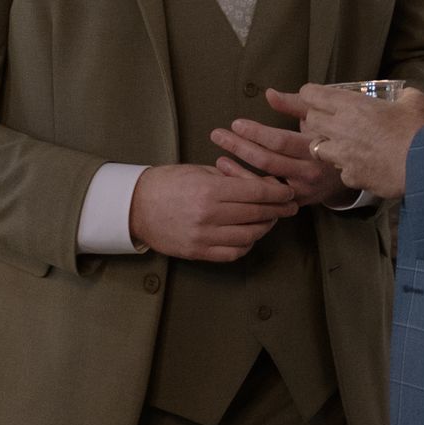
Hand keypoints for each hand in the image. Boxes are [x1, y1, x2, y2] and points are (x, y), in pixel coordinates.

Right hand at [129, 160, 297, 264]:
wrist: (134, 206)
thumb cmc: (167, 183)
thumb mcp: (199, 171)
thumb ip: (231, 178)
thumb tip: (263, 183)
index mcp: (210, 191)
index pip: (256, 193)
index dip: (278, 193)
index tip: (288, 192)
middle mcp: (209, 216)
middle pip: (256, 214)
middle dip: (277, 210)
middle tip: (288, 207)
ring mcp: (203, 237)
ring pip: (249, 236)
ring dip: (264, 228)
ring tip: (270, 219)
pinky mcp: (198, 252)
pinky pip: (232, 253)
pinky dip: (247, 244)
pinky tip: (250, 235)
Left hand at [211, 109, 356, 208]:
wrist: (349, 169)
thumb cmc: (329, 136)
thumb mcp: (316, 116)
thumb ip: (293, 104)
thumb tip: (269, 94)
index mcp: (316, 148)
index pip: (281, 142)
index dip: (256, 133)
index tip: (235, 123)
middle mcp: (310, 172)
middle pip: (268, 162)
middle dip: (240, 147)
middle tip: (217, 135)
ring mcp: (303, 191)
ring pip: (264, 185)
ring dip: (238, 171)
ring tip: (218, 159)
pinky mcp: (296, 203)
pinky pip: (267, 198)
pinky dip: (247, 186)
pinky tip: (231, 174)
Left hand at [283, 83, 423, 204]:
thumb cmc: (418, 130)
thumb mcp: (415, 101)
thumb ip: (404, 95)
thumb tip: (404, 96)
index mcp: (352, 105)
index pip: (312, 94)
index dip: (310, 94)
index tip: (314, 96)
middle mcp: (341, 128)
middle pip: (310, 121)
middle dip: (316, 120)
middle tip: (328, 121)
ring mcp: (343, 155)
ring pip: (316, 148)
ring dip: (326, 146)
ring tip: (341, 146)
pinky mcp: (350, 176)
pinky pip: (341, 172)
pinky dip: (348, 169)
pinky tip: (361, 167)